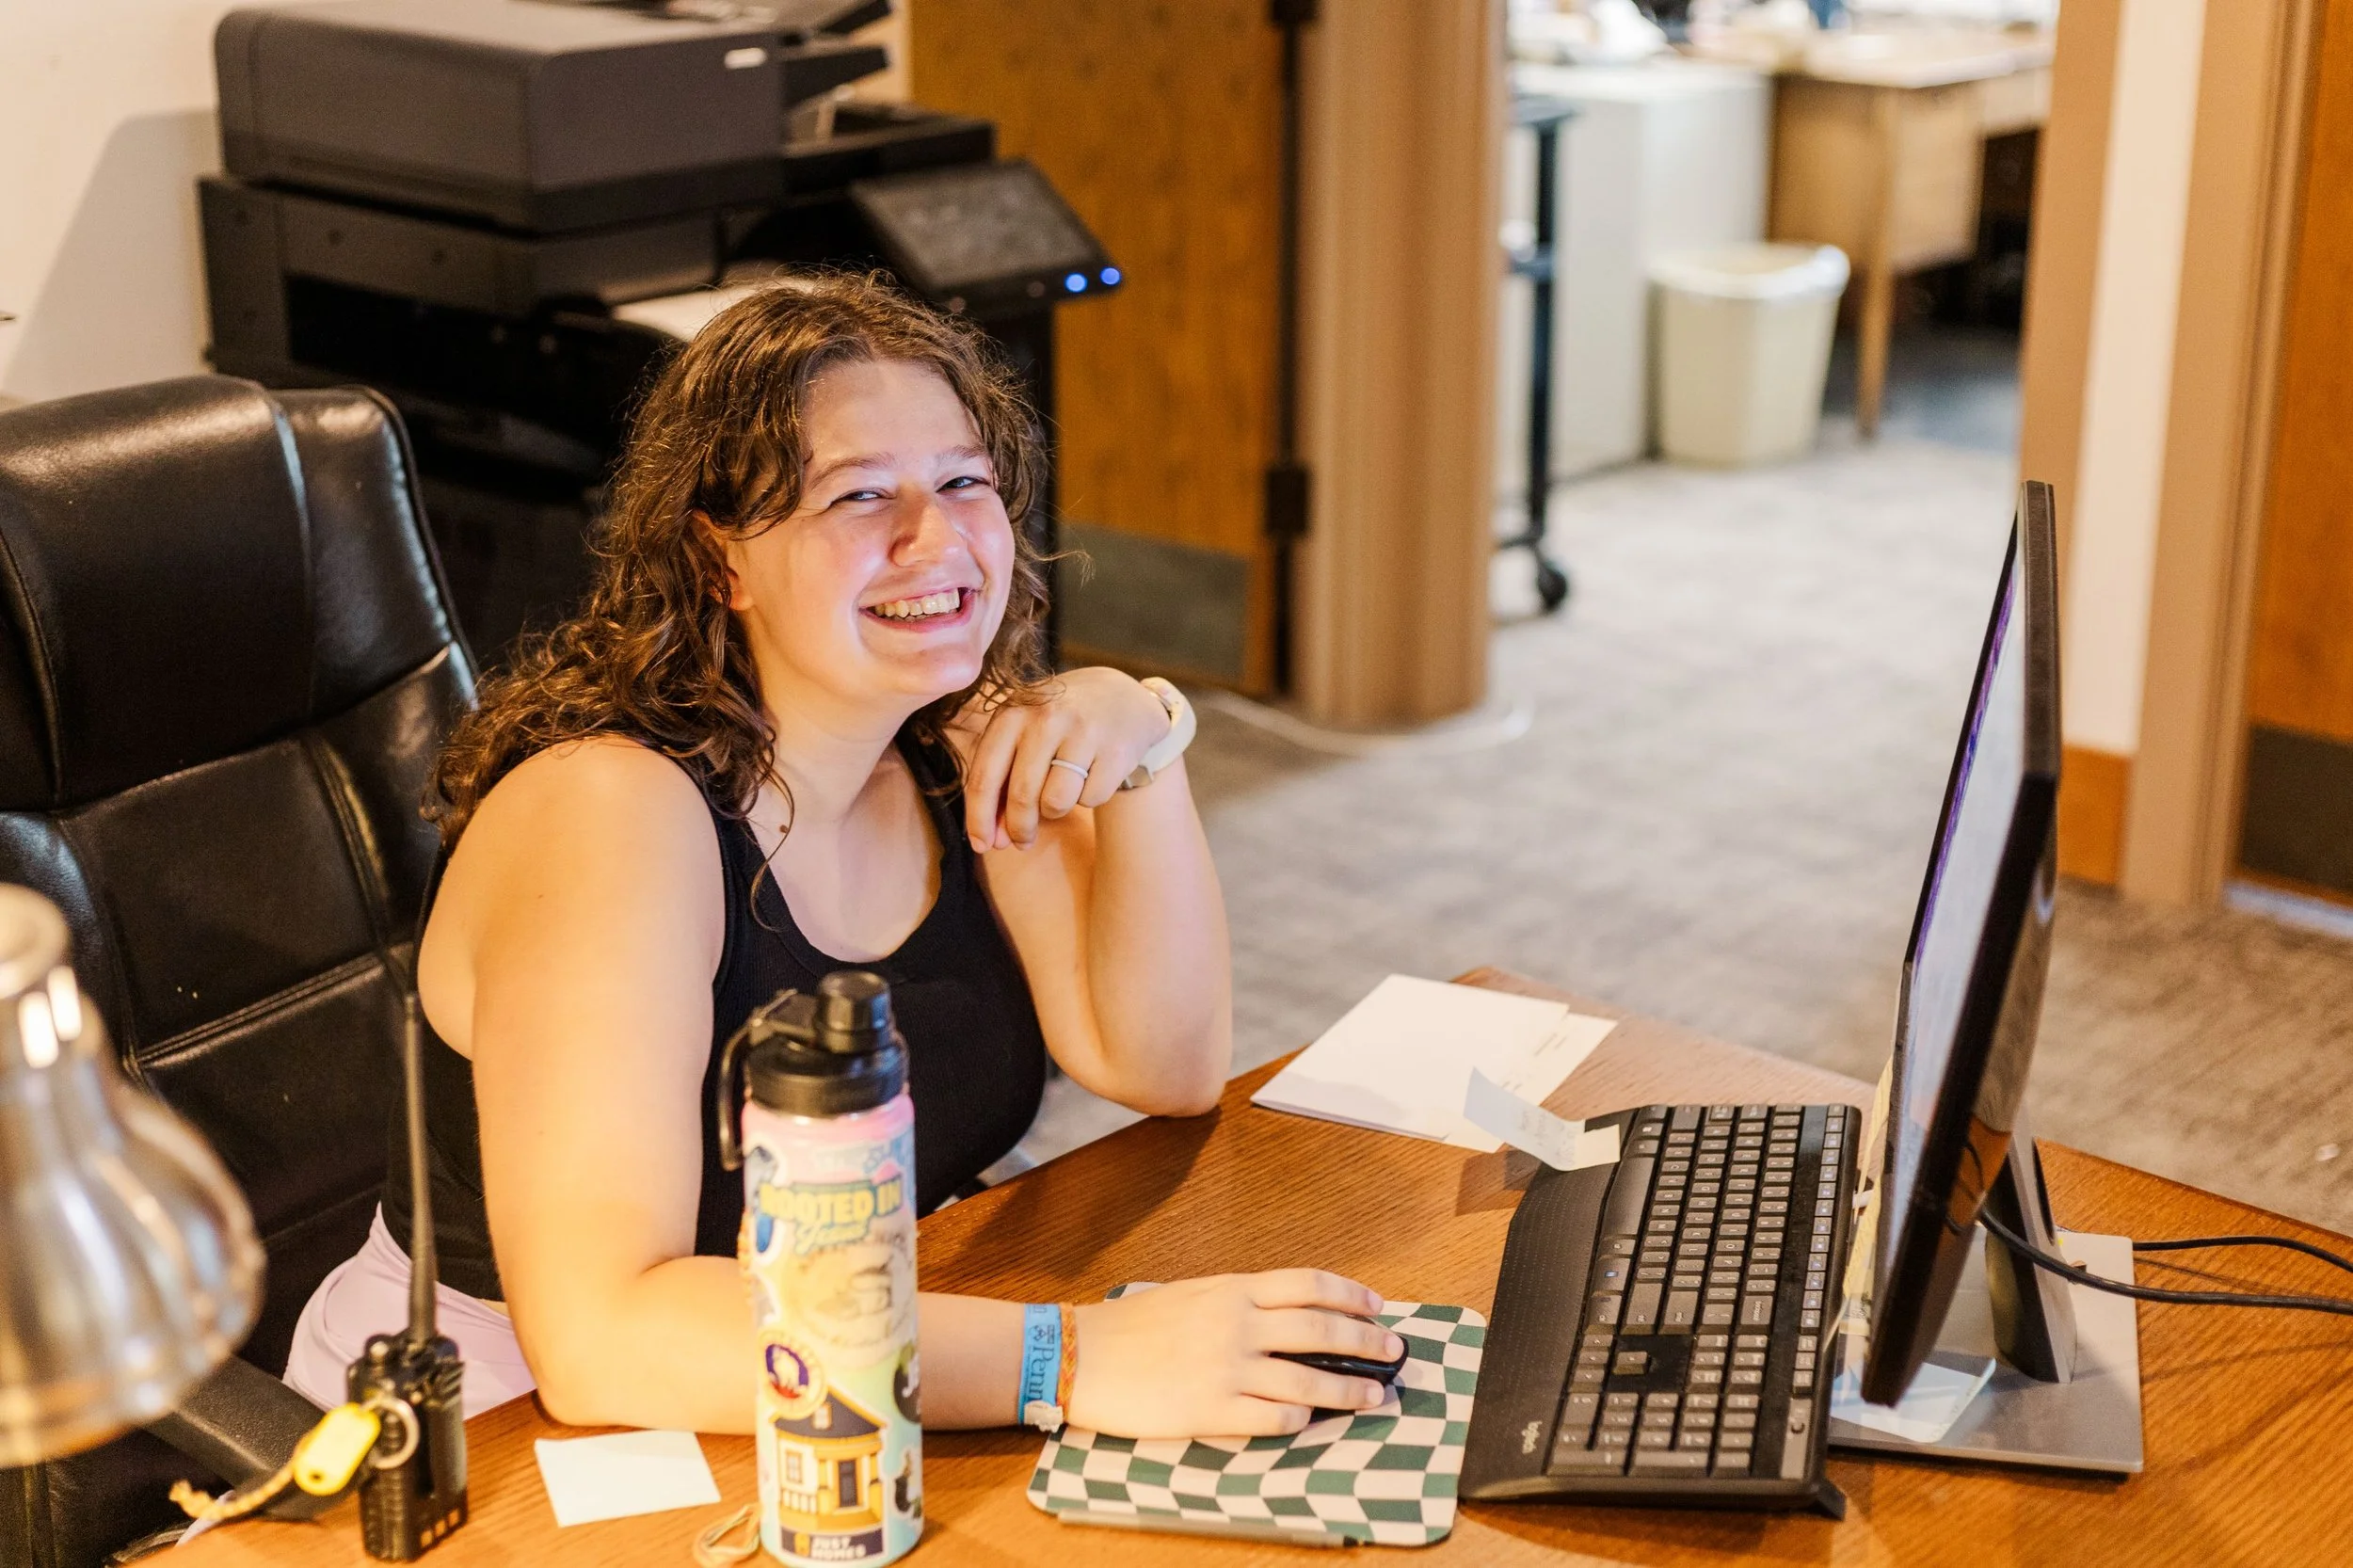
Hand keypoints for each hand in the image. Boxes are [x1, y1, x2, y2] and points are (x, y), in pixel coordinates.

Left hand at [957, 667, 1171, 850]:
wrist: (1120, 695)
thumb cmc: (1059, 726)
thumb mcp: (1024, 737)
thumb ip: (1002, 783)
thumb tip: (993, 841)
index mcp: (1012, 714)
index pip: (985, 776)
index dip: (979, 819)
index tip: (980, 845)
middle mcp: (1045, 718)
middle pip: (1021, 795)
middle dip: (1019, 828)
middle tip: (1022, 842)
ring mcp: (1083, 732)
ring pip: (1056, 802)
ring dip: (1055, 810)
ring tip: (1062, 792)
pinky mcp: (1116, 750)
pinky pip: (1091, 799)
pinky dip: (1088, 798)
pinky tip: (1092, 776)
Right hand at [1064, 1270, 1402, 1438]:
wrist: (1082, 1355)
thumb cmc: (1132, 1326)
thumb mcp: (1193, 1293)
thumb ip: (1238, 1299)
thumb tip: (1284, 1311)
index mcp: (1234, 1289)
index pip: (1310, 1285)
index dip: (1351, 1296)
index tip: (1377, 1306)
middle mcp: (1239, 1324)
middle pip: (1323, 1330)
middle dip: (1368, 1342)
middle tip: (1394, 1351)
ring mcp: (1229, 1368)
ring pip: (1310, 1380)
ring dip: (1351, 1391)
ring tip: (1376, 1396)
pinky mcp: (1214, 1409)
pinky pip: (1276, 1418)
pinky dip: (1301, 1419)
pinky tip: (1312, 1420)